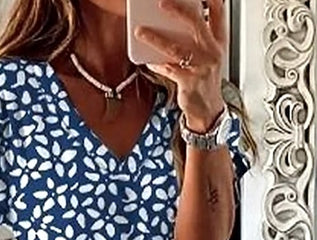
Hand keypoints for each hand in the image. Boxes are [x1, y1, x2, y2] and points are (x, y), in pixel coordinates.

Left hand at [136, 0, 226, 131]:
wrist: (207, 110)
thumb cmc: (203, 81)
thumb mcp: (207, 57)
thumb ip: (196, 39)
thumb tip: (172, 23)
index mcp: (218, 42)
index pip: (218, 13)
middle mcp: (212, 52)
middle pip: (196, 24)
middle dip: (178, 10)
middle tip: (161, 3)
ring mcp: (201, 67)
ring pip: (176, 48)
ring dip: (156, 38)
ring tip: (140, 31)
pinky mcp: (189, 82)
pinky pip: (168, 69)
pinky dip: (156, 63)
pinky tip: (147, 59)